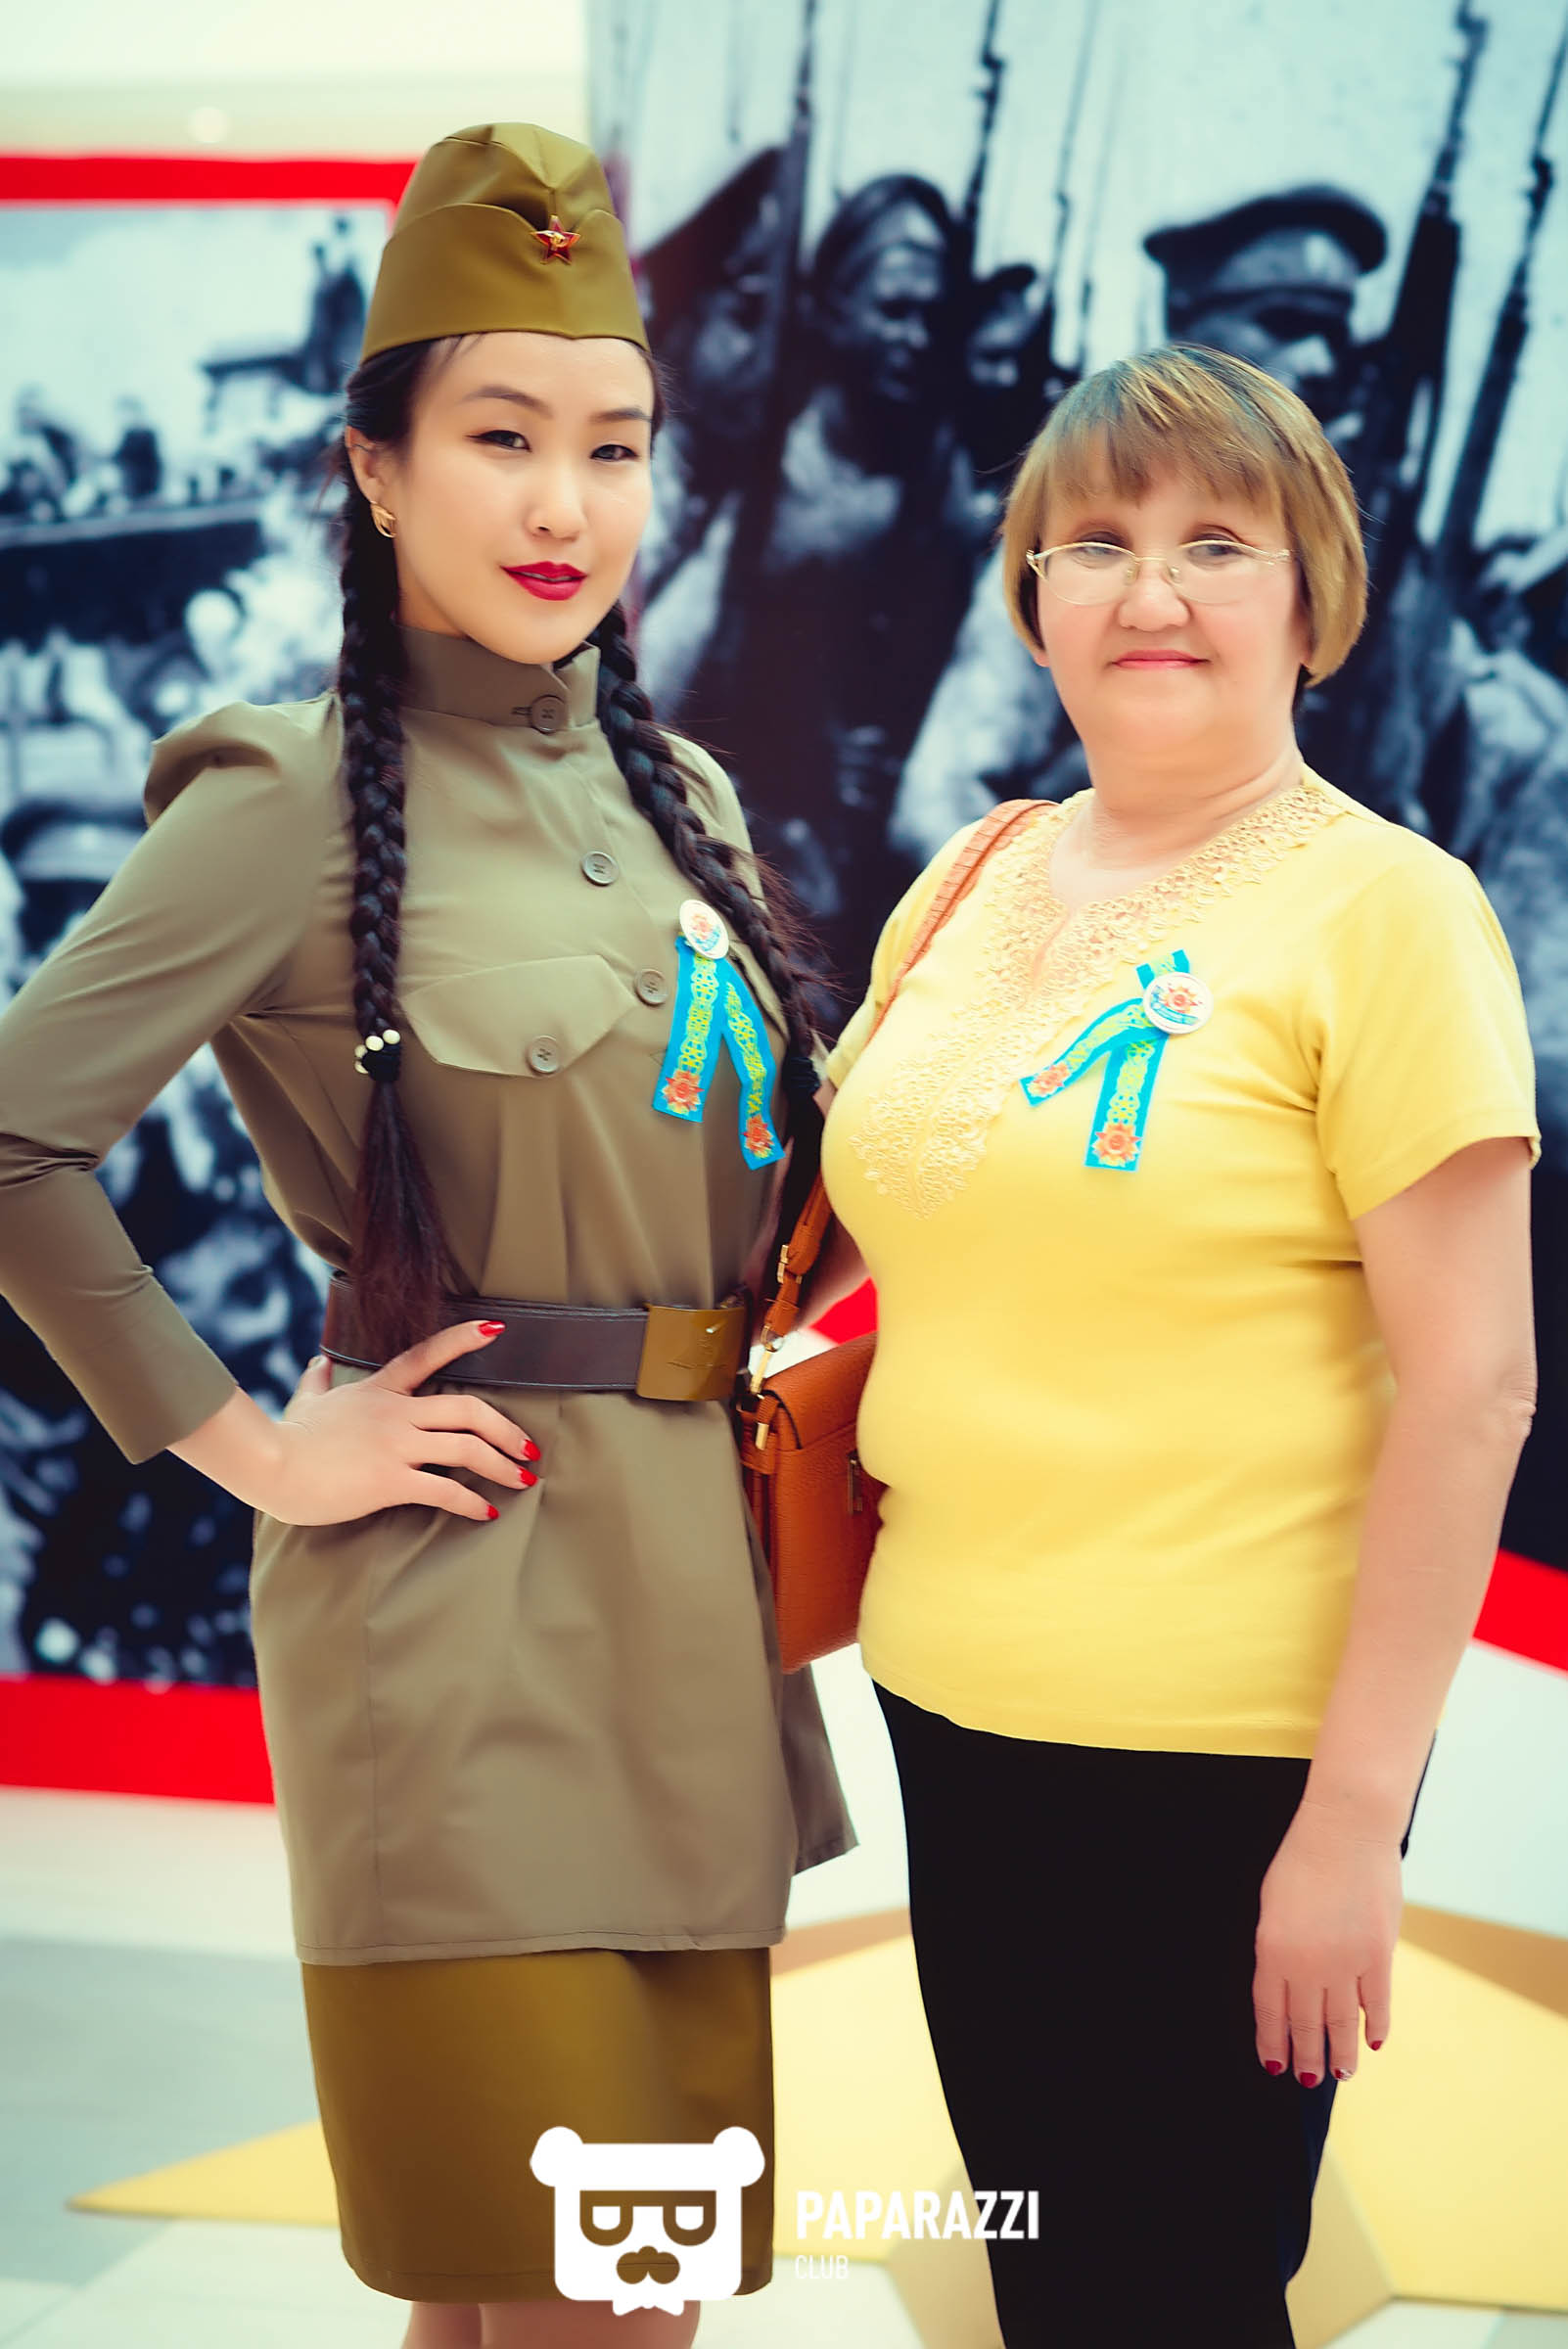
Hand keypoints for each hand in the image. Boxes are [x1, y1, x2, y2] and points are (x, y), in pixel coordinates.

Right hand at [263, 1321, 540, 1526]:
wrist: (269, 1466)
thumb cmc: (287, 1438)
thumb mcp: (305, 1401)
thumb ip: (317, 1379)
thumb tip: (318, 1360)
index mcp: (379, 1390)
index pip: (427, 1354)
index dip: (464, 1339)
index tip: (497, 1330)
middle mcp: (395, 1412)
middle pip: (468, 1408)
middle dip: (506, 1429)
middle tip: (529, 1449)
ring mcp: (395, 1444)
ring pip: (466, 1447)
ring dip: (502, 1465)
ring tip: (523, 1481)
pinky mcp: (390, 1479)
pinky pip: (444, 1489)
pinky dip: (471, 1502)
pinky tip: (485, 1512)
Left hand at [1252, 1796, 1402, 2086]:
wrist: (1346, 1830)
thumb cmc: (1302, 1858)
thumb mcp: (1271, 1902)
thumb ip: (1277, 1946)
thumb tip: (1286, 1984)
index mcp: (1272, 1949)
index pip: (1270, 2010)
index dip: (1272, 2041)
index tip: (1274, 2064)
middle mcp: (1307, 1964)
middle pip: (1305, 2024)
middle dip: (1304, 2056)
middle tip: (1305, 2080)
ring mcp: (1345, 1962)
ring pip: (1341, 2023)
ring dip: (1339, 2053)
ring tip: (1339, 2074)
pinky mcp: (1378, 1955)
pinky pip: (1376, 2004)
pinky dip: (1375, 2027)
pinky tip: (1373, 2042)